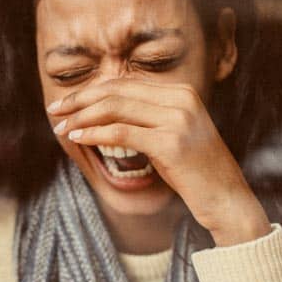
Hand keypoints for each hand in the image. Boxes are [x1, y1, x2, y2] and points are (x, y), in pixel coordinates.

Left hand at [48, 78, 270, 245]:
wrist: (227, 198)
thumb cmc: (195, 171)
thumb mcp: (172, 135)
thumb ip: (146, 117)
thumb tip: (100, 111)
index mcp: (182, 92)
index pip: (125, 83)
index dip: (91, 91)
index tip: (67, 102)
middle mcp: (182, 99)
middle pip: (117, 91)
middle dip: (80, 100)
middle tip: (55, 110)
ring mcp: (178, 119)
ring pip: (115, 108)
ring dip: (82, 117)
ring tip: (61, 126)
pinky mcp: (171, 143)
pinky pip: (121, 133)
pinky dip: (94, 134)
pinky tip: (77, 138)